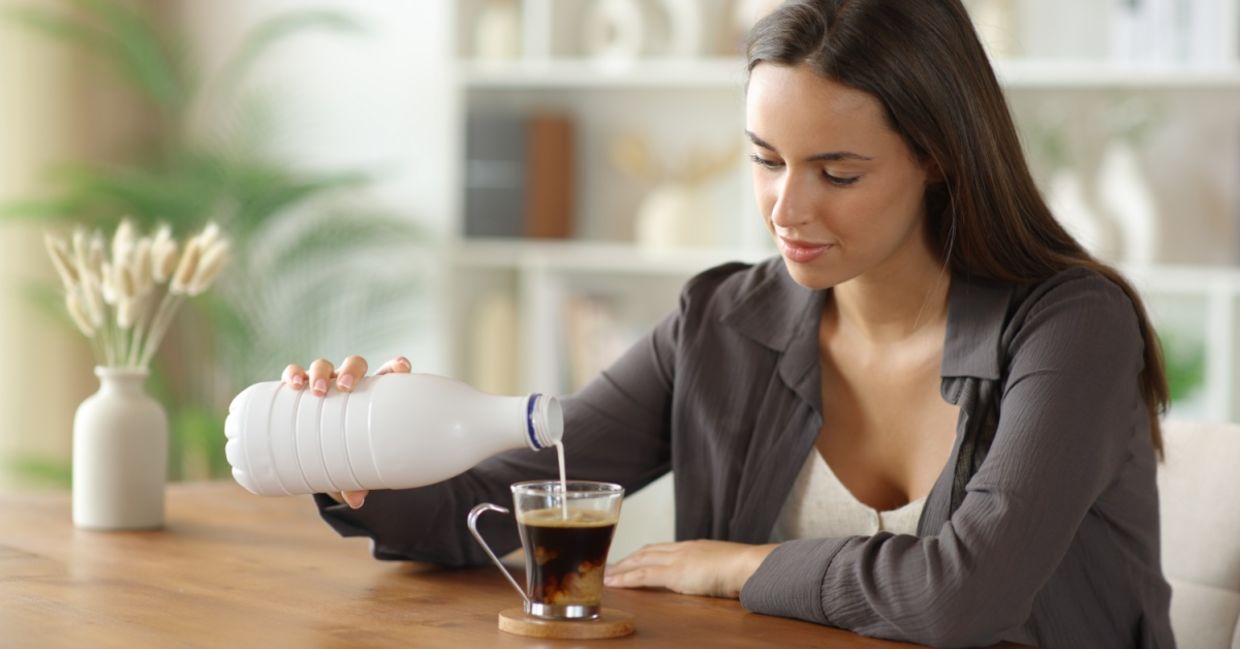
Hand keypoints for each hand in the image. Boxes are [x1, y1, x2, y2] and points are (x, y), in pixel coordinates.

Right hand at [281, 354, 412, 508]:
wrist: (325, 447)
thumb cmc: (350, 450)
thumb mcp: (357, 464)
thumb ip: (359, 480)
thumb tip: (356, 501)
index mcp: (372, 394)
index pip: (390, 372)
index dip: (397, 366)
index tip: (402, 368)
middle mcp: (349, 384)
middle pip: (355, 364)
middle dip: (350, 370)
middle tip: (344, 387)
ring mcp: (324, 384)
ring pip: (324, 366)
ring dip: (318, 372)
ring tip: (313, 389)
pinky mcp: (300, 390)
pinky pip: (295, 375)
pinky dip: (293, 374)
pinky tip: (292, 382)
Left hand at [604, 540, 777, 598]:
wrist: (751, 565)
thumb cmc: (746, 569)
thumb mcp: (726, 567)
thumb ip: (715, 570)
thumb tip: (716, 578)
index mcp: (694, 547)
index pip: (662, 548)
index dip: (644, 553)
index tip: (631, 558)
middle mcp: (682, 548)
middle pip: (646, 551)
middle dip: (627, 558)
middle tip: (610, 566)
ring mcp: (677, 559)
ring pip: (640, 561)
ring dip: (621, 567)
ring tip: (605, 575)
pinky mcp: (674, 573)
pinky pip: (643, 575)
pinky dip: (625, 578)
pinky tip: (612, 583)